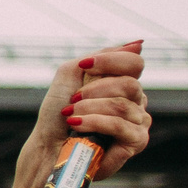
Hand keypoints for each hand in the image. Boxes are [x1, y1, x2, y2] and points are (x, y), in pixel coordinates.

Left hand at [25, 40, 149, 182]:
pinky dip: (94, 122)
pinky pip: (120, 125)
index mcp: (122, 83)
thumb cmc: (59, 111)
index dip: (111, 61)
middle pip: (130, 84)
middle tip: (73, 99)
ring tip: (72, 116)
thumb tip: (138, 44)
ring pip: (122, 105)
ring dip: (89, 108)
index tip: (84, 66)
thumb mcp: (72, 74)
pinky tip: (78, 125)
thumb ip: (100, 57)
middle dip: (94, 90)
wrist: (49, 144)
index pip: (135, 63)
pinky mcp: (136, 142)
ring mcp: (139, 121)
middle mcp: (136, 101)